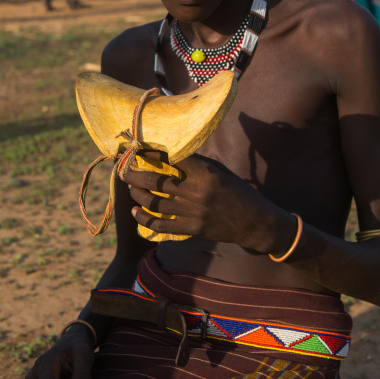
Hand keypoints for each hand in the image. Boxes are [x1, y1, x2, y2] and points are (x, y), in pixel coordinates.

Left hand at [125, 152, 279, 253]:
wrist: (255, 222)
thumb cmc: (239, 192)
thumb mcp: (222, 172)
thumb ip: (198, 164)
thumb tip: (173, 155)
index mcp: (206, 173)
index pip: (172, 159)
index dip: (152, 154)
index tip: (138, 149)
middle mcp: (197, 192)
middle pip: (157, 181)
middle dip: (136, 175)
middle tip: (125, 170)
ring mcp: (193, 212)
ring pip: (155, 203)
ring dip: (138, 193)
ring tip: (130, 187)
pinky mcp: (192, 229)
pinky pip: (162, 225)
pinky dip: (145, 219)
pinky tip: (135, 211)